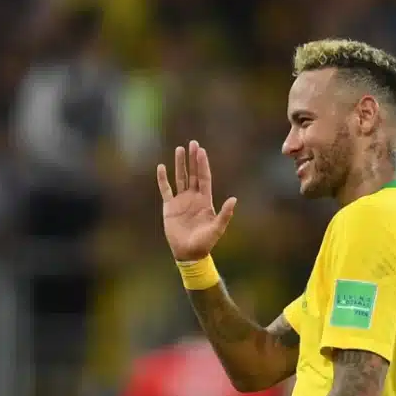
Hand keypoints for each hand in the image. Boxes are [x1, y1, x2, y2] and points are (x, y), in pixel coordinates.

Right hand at [156, 140, 236, 260]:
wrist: (189, 253)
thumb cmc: (205, 242)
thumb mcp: (217, 228)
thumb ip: (225, 214)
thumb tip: (234, 199)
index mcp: (205, 200)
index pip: (204, 178)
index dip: (203, 164)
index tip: (201, 151)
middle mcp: (193, 197)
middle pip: (193, 174)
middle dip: (193, 159)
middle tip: (193, 143)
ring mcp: (181, 201)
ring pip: (180, 178)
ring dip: (180, 164)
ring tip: (179, 149)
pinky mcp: (169, 207)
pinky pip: (165, 189)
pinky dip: (163, 179)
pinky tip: (161, 167)